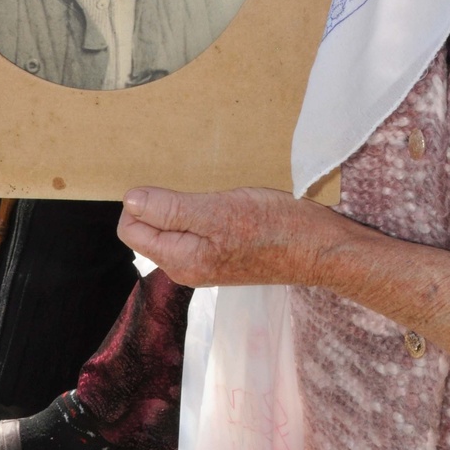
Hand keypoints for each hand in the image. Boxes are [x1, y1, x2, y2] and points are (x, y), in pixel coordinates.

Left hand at [119, 185, 349, 287]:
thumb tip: (129, 201)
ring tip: (210, 190)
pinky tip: (224, 199)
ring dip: (182, 204)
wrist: (321, 248)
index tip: (171, 183)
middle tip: (193, 183)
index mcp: (179, 260)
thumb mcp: (220, 213)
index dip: (143, 200)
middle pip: (150, 228)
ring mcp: (206, 261)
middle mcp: (186, 266)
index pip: (131, 229)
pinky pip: (196, 228)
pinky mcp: (224, 252)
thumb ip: (172, 210)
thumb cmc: (276, 228)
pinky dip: (201, 210)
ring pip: (174, 226)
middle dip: (161, 202)